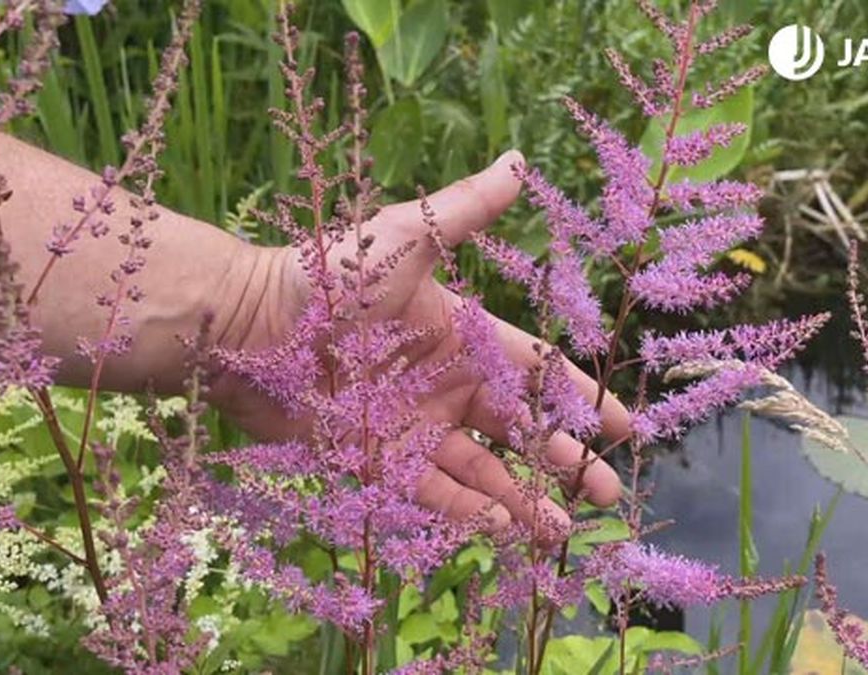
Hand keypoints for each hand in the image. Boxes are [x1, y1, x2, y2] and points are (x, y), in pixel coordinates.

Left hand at [209, 152, 628, 543]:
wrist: (247, 326)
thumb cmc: (328, 277)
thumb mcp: (406, 238)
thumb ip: (465, 211)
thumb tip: (518, 161)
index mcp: (460, 337)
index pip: (535, 373)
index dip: (577, 400)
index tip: (620, 427)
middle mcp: (444, 387)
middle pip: (518, 431)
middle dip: (563, 461)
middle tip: (604, 492)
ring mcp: (414, 429)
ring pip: (482, 472)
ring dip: (524, 500)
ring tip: (564, 532)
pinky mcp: (379, 462)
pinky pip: (433, 494)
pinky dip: (470, 514)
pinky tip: (506, 531)